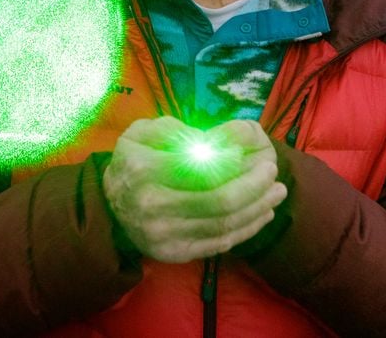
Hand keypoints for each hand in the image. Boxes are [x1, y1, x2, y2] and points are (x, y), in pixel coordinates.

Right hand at [102, 116, 286, 263]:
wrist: (108, 208)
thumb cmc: (132, 160)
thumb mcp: (144, 132)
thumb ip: (178, 131)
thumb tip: (216, 144)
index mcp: (144, 170)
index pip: (201, 169)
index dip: (232, 163)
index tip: (249, 154)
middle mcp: (152, 206)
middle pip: (220, 201)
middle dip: (255, 186)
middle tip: (273, 172)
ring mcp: (163, 235)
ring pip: (225, 225)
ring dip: (258, 208)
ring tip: (277, 191)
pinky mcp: (174, 254)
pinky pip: (219, 243)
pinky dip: (247, 229)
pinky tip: (262, 213)